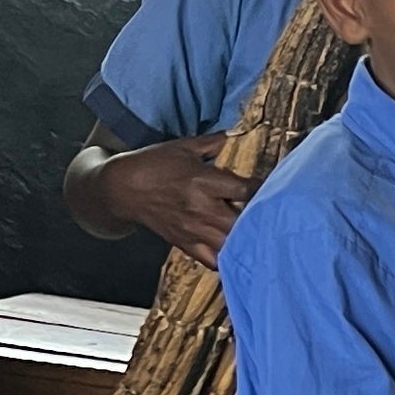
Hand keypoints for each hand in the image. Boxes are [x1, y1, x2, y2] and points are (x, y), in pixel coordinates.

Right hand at [99, 136, 254, 258]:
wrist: (123, 188)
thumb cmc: (154, 164)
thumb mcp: (184, 146)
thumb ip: (214, 142)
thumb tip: (237, 133)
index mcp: (204, 181)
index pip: (246, 190)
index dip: (263, 189)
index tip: (271, 188)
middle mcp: (202, 209)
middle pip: (243, 222)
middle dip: (258, 219)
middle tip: (267, 215)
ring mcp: (194, 229)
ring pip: (231, 244)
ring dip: (246, 240)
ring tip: (257, 235)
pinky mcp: (186, 244)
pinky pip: (213, 261)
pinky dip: (227, 259)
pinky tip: (235, 251)